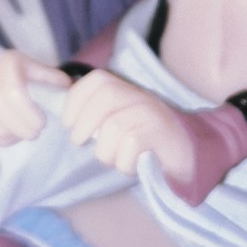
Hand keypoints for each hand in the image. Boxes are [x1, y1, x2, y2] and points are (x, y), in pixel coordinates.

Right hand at [0, 50, 71, 147]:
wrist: (27, 82)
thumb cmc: (43, 82)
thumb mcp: (54, 78)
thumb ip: (58, 85)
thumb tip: (62, 91)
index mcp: (10, 60)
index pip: (12, 90)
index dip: (26, 112)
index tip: (42, 123)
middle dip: (17, 125)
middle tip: (35, 134)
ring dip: (5, 131)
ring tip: (24, 135)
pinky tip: (13, 137)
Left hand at [62, 71, 194, 185]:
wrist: (184, 163)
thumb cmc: (142, 148)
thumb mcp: (116, 127)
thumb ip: (94, 119)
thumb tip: (62, 119)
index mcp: (126, 92)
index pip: (96, 79)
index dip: (75, 99)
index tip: (68, 123)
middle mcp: (140, 97)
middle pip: (105, 95)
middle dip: (84, 122)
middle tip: (80, 142)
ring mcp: (153, 113)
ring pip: (115, 126)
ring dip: (106, 152)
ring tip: (114, 160)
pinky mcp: (162, 133)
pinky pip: (132, 144)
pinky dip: (124, 162)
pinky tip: (130, 167)